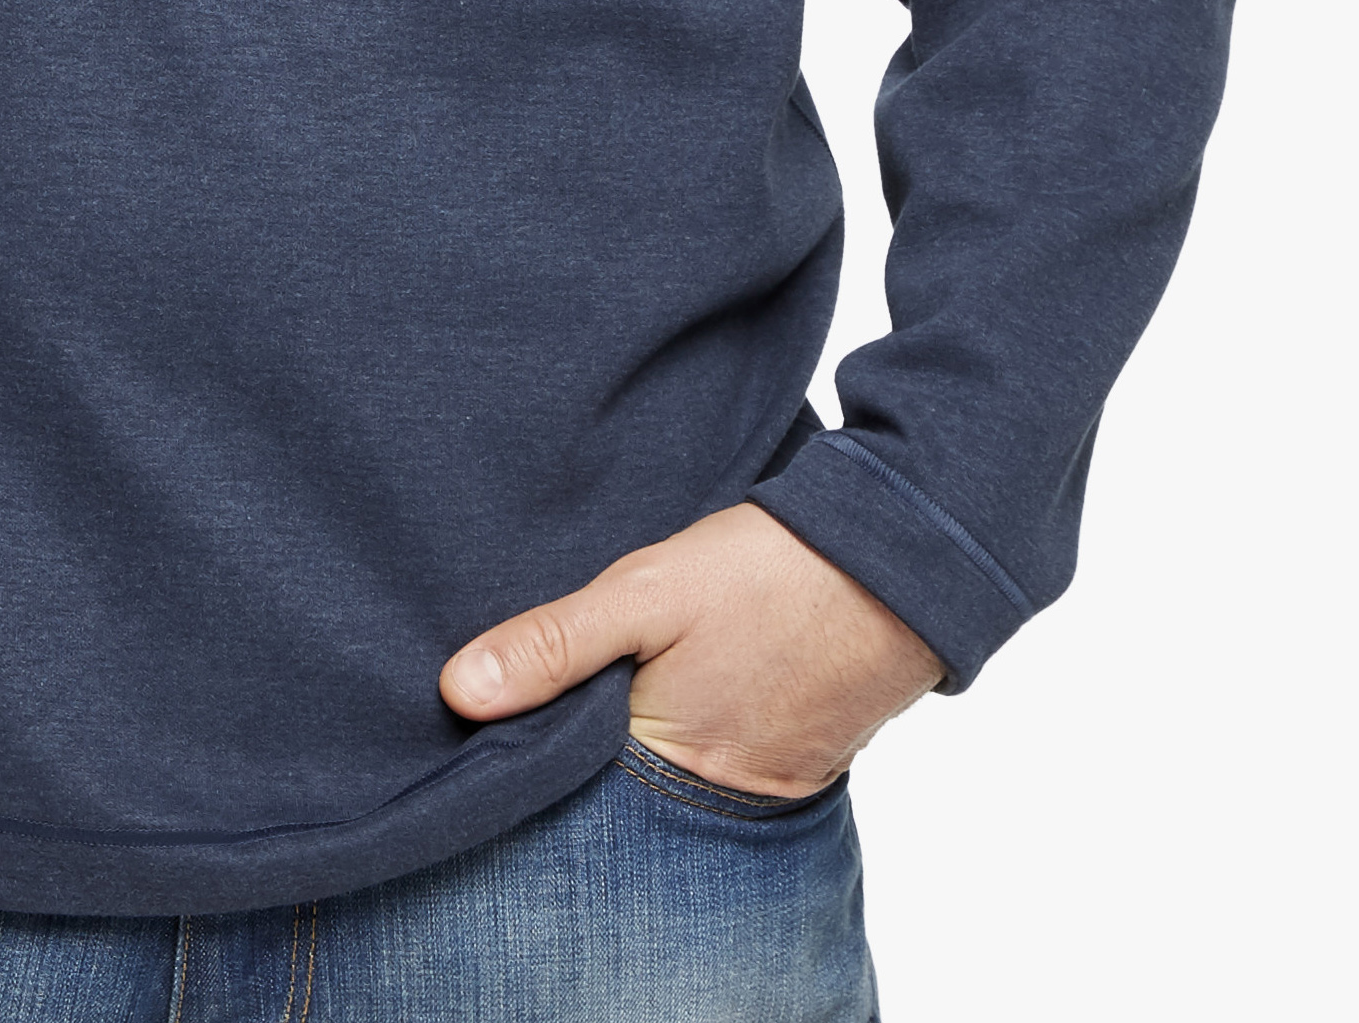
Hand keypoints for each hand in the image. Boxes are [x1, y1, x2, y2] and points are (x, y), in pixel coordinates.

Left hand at [438, 500, 945, 800]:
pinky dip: (694, 724)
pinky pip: (721, 753)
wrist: (902, 562)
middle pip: (615, 780)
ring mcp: (760, 783)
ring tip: (620, 671)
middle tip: (559, 676)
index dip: (526, 741)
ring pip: (668, 767)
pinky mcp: (795, 759)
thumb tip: (457, 692)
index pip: (565, 777)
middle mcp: (712, 797)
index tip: (487, 707)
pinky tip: (681, 676)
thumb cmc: (772, 573)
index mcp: (664, 762)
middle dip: (582, 739)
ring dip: (641, 728)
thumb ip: (555, 643)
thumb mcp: (649, 590)